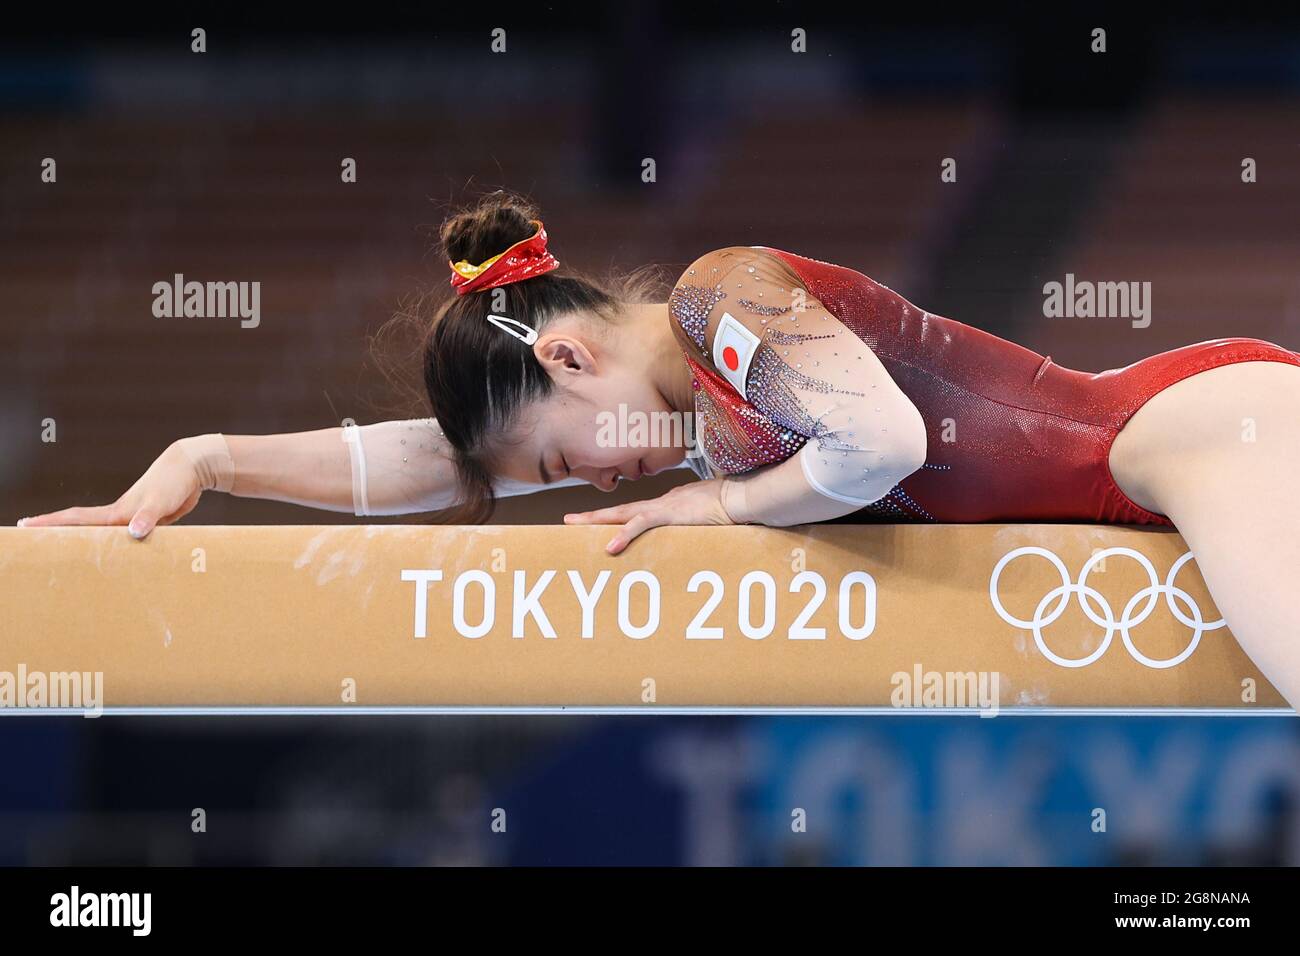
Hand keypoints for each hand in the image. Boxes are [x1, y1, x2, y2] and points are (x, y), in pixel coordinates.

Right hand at [16, 441, 204, 538]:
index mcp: (116, 513)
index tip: (24, 525)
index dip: (50, 523)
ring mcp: (132, 519)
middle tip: (31, 538)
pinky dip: (118, 547)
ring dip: (86, 542)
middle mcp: (119, 516)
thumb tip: (134, 532)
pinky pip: (129, 539)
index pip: (76, 519)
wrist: (191, 469)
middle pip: (82, 527)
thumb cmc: (173, 482)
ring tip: (67, 552)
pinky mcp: (149, 523)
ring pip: (105, 535)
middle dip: (57, 533)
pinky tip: (118, 555)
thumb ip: (147, 517)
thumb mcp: (160, 501)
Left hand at [563, 479, 734, 554]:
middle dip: (592, 516)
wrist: (739, 497)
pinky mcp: (669, 513)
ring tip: (573, 524)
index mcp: (666, 506)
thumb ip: (692, 524)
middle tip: (567, 520)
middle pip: (618, 510)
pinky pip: (641, 524)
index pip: (633, 513)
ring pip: (621, 513)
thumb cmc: (728, 506)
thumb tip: (689, 532)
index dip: (613, 519)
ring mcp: (663, 507)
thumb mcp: (704, 519)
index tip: (596, 524)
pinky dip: (624, 534)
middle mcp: (659, 504)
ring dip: (596, 520)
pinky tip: (609, 546)